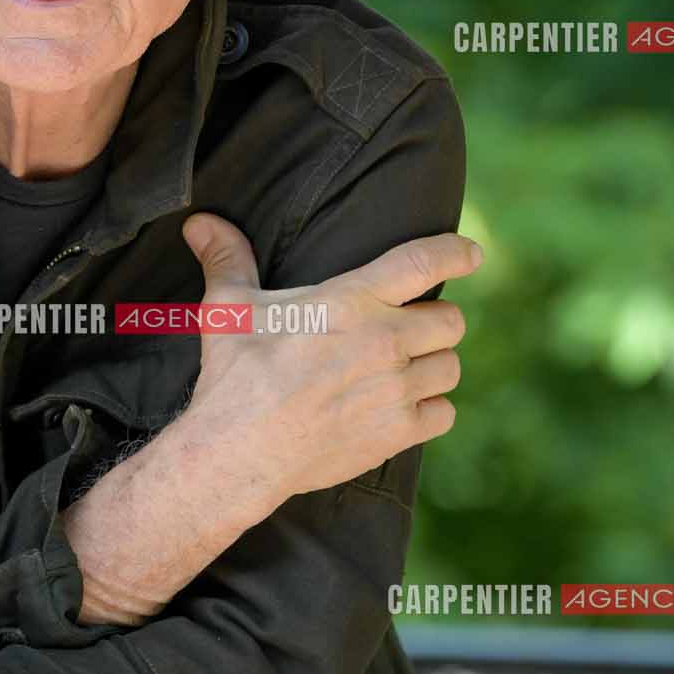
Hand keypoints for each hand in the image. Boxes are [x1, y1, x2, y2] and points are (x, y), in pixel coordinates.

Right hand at [179, 214, 480, 501]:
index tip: (472, 254)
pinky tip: (404, 407)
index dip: (457, 252)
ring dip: (432, 365)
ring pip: (450, 366)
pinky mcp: (398, 432)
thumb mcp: (228, 310)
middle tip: (408, 329)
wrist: (238, 451)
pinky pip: (444, 413)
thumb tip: (200, 222)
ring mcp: (396, 389)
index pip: (425, 261)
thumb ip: (226, 259)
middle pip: (451, 320)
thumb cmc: (234, 375)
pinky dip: (430, 409)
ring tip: (404, 369)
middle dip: (434, 320)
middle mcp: (386, 340)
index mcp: (353, 300)